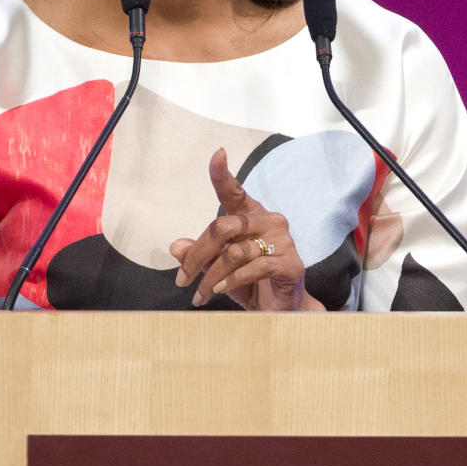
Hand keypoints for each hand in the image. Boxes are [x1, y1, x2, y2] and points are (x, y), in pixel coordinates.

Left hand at [169, 148, 324, 311]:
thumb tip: (175, 246)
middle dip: (197, 255)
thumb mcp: (217, 269)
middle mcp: (269, 221)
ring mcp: (284, 241)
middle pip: (223, 227)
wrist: (278, 312)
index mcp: (251, 216)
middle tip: (181, 279)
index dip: (223, 174)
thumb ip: (199, 254)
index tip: (217, 154)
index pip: (235, 192)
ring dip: (211, 277)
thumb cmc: (248, 284)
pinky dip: (232, 281)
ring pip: (235, 253)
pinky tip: (220, 291)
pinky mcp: (291, 264)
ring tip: (200, 295)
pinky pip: (254, 267)